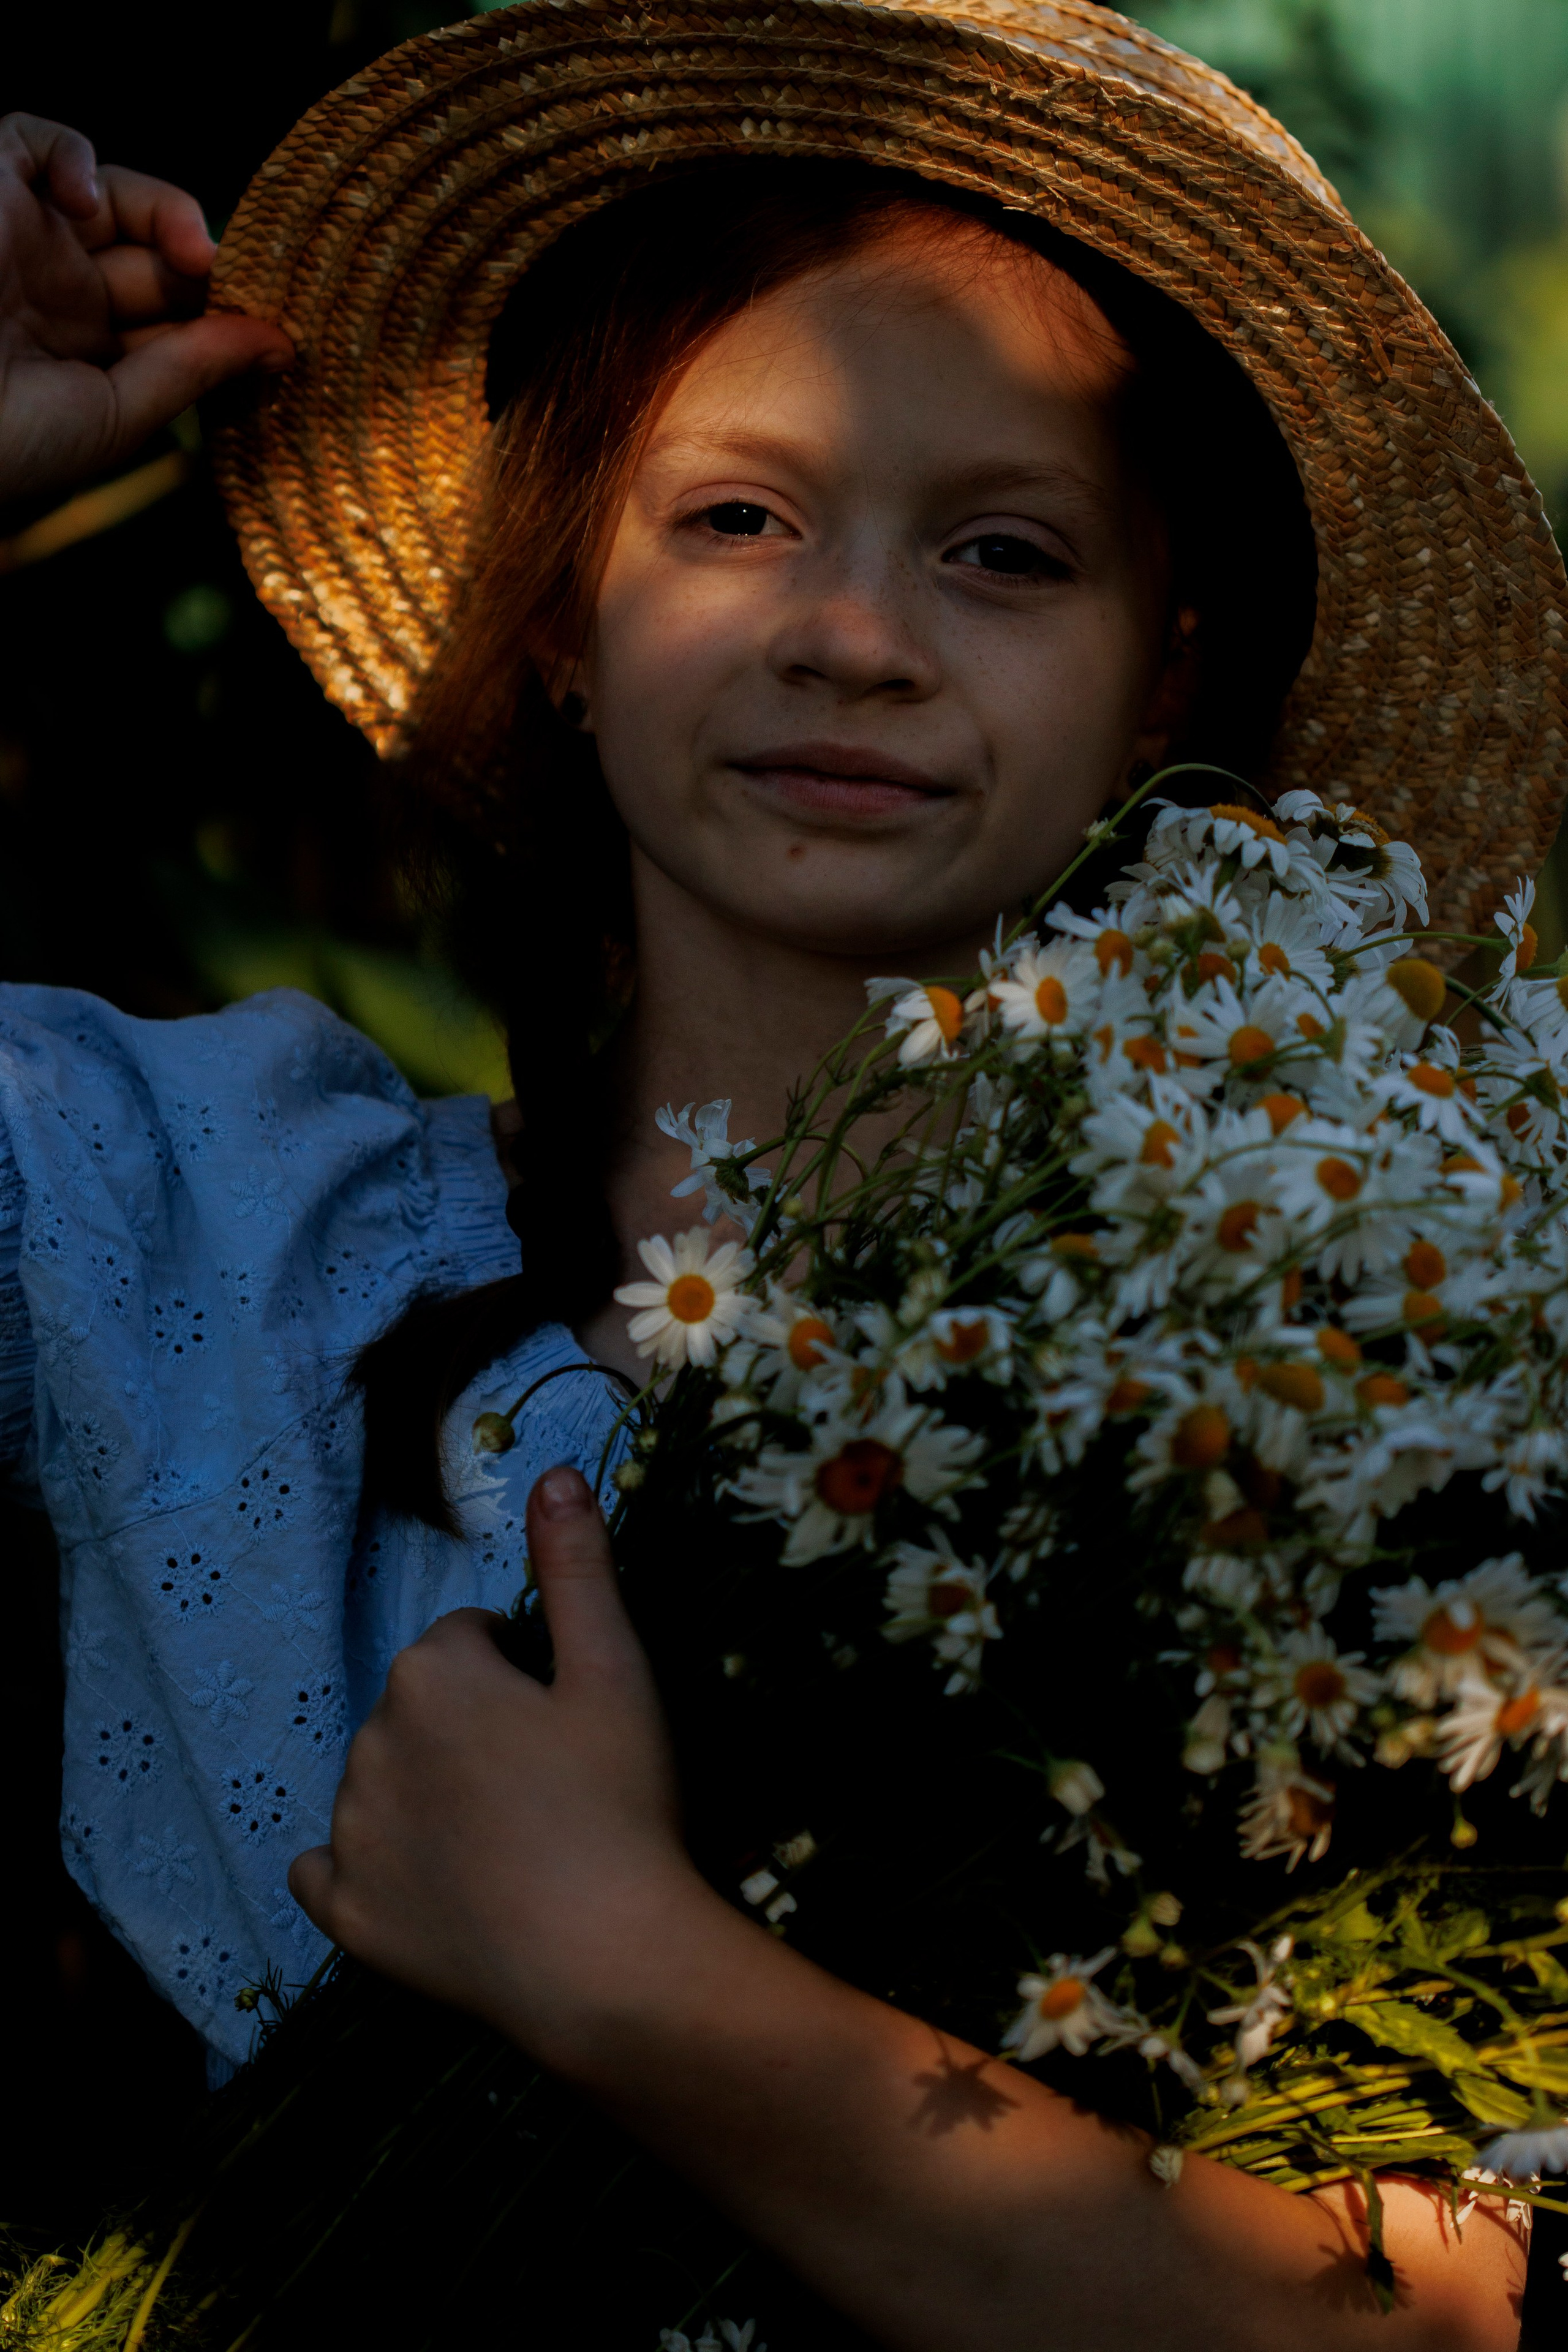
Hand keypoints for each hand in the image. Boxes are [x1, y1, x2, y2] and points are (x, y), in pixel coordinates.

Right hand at [0, 113, 292, 506]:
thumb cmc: (5, 442)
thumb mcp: (113, 415)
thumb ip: (192, 371)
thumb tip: (281, 344)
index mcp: (85, 355)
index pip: (176, 320)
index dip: (226, 319)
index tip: (279, 336)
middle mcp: (56, 291)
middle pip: (158, 258)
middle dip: (205, 275)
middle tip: (232, 293)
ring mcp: (21, 237)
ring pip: (116, 197)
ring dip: (169, 214)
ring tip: (196, 255)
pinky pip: (37, 140)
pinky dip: (75, 154)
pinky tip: (85, 200)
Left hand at [291, 1466, 709, 2062]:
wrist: (607, 1964)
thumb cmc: (620, 1804)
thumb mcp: (615, 1668)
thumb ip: (578, 1564)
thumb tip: (552, 1471)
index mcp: (431, 1670)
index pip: (472, 1638)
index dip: (527, 1673)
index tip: (569, 1723)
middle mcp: (369, 1738)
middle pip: (423, 1707)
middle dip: (473, 1729)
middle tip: (549, 1785)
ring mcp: (349, 1832)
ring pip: (382, 1781)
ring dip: (427, 1793)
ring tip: (511, 1843)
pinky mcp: (344, 1915)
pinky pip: (328, 1870)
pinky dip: (365, 1869)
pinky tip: (426, 1885)